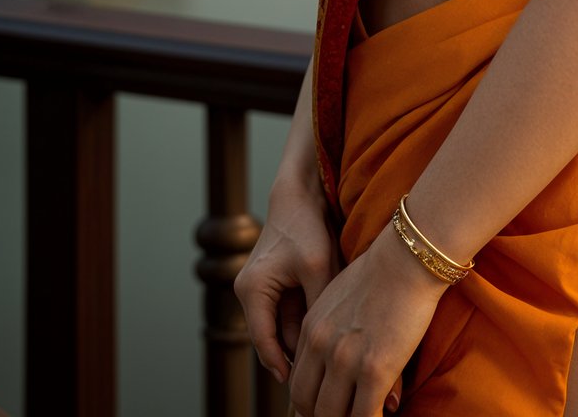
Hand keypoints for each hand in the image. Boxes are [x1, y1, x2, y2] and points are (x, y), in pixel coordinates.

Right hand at [234, 176, 341, 383]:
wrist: (301, 192)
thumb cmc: (307, 226)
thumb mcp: (318, 269)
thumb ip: (318, 308)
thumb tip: (327, 346)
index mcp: (252, 290)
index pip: (264, 341)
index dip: (281, 366)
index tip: (300, 385)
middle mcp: (250, 291)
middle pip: (272, 337)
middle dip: (294, 356)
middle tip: (319, 378)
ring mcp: (260, 288)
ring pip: (282, 326)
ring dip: (301, 339)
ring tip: (326, 359)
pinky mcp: (274, 283)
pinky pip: (288, 312)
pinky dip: (303, 322)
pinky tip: (325, 333)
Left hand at [288, 218, 448, 416]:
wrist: (409, 257)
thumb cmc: (384, 272)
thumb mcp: (341, 296)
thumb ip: (331, 326)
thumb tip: (335, 356)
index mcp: (311, 327)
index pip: (298, 381)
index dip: (311, 401)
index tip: (330, 404)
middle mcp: (322, 345)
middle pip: (306, 403)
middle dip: (324, 415)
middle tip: (344, 414)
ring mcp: (346, 359)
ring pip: (330, 416)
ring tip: (363, 415)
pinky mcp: (374, 369)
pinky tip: (384, 413)